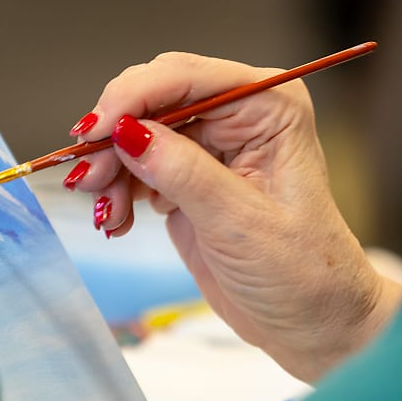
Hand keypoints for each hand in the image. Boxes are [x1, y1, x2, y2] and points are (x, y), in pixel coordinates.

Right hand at [66, 52, 401, 380]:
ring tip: (108, 215)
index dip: (131, 97)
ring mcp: (211, 144)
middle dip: (113, 137)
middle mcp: (239, 114)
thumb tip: (127, 131)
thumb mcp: (240, 222)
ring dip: (111, 170)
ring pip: (136, 133)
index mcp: (269, 106)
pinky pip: (136, 166)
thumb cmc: (302, 274)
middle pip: (152, 98)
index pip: (185, 77)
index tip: (93, 131)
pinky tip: (118, 222)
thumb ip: (182, 172)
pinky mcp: (188, 176)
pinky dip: (119, 190)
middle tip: (88, 181)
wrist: (312, 323)